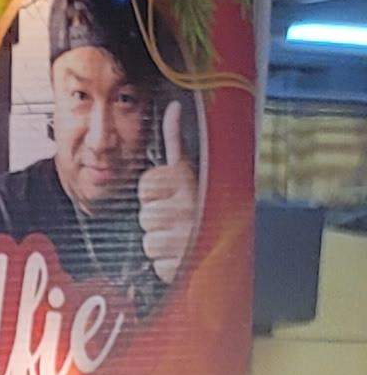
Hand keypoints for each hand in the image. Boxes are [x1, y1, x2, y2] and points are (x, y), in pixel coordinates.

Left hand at [138, 101, 198, 289]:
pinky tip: (183, 254)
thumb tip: (173, 108)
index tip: (170, 192)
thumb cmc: (205, 201)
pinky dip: (167, 263)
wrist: (230, 239)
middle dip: (155, 217)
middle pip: (145, 215)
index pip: (146, 184)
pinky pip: (157, 266)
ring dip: (160, 241)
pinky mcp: (182, 267)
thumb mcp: (192, 169)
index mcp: (188, 181)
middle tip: (176, 216)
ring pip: (149, 242)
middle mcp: (187, 207)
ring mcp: (185, 238)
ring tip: (181, 234)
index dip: (153, 191)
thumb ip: (176, 142)